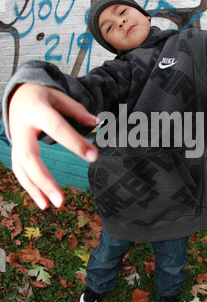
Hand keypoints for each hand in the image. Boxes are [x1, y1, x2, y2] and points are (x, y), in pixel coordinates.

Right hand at [9, 83, 98, 209]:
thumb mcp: (59, 96)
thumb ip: (77, 110)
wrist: (17, 95)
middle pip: (30, 157)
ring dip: (35, 189)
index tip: (94, 156)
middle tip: (61, 200)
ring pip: (21, 168)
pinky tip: (43, 203)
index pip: (57, 127)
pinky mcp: (15, 152)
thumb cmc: (44, 97)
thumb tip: (97, 123)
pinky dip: (30, 188)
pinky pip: (20, 172)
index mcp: (36, 109)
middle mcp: (22, 128)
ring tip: (51, 206)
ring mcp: (16, 141)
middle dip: (45, 179)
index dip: (75, 142)